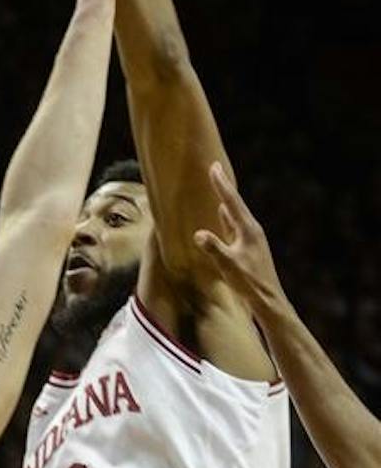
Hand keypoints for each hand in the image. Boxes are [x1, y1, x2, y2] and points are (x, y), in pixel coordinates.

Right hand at [193, 162, 284, 309]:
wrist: (269, 300)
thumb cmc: (250, 283)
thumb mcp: (229, 265)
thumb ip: (214, 248)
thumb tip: (198, 234)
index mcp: (248, 230)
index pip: (231, 202)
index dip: (221, 184)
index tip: (214, 167)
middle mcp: (252, 230)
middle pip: (235, 203)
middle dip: (223, 186)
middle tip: (215, 169)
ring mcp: (252, 239)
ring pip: (236, 213)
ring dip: (226, 200)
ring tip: (219, 187)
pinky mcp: (249, 247)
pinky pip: (235, 225)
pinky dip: (227, 215)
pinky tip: (223, 214)